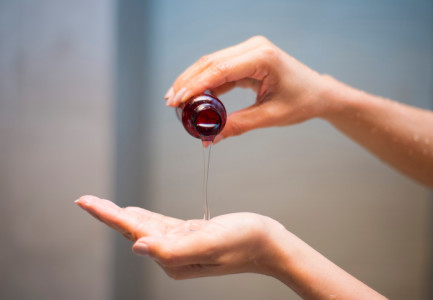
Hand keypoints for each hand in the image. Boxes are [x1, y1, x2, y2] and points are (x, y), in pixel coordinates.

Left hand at [75, 195, 385, 298]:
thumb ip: (171, 249)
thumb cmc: (244, 241)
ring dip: (123, 213)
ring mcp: (181, 244)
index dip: (107, 214)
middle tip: (86, 199)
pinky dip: (145, 216)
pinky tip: (134, 212)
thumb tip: (138, 246)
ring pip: (144, 225)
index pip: (132, 231)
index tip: (85, 201)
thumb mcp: (208, 243)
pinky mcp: (191, 235)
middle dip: (109, 213)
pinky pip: (161, 224)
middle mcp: (172, 254)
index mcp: (172, 257)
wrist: (269, 243)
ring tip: (103, 204)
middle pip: (133, 228)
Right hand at [165, 36, 329, 142]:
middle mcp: (253, 48)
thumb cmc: (302, 101)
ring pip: (212, 65)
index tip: (177, 101)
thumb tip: (211, 138)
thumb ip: (238, 125)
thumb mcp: (269, 116)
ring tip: (178, 102)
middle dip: (188, 82)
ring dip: (194, 82)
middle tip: (170, 102)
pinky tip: (196, 99)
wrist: (319, 93)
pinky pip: (221, 71)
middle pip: (210, 62)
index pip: (218, 69)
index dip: (194, 86)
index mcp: (261, 57)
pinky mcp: (247, 60)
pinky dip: (207, 85)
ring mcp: (250, 52)